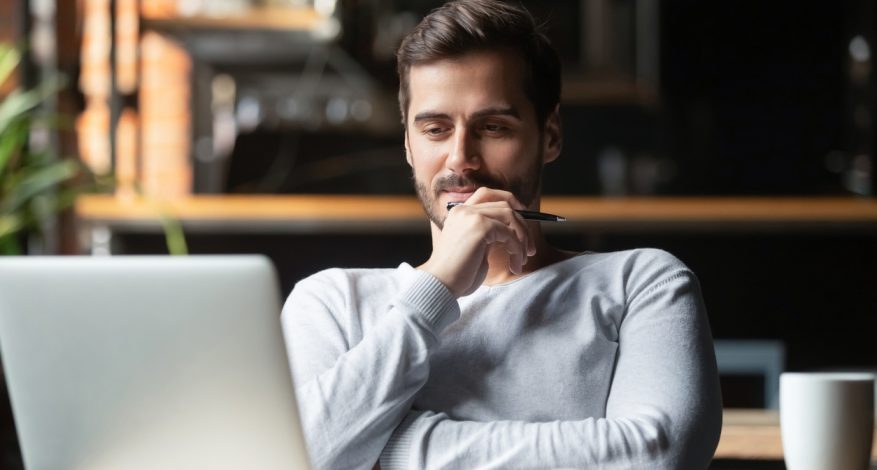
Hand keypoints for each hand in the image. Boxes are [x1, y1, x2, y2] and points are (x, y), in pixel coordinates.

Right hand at [420, 187, 536, 296]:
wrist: (441, 284)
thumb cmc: (457, 273)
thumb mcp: (475, 247)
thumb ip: (488, 234)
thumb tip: (514, 231)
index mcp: (459, 212)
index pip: (488, 194)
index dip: (510, 202)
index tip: (524, 221)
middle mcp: (464, 209)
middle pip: (505, 204)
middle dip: (523, 226)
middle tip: (530, 249)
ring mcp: (472, 216)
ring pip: (511, 216)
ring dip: (523, 239)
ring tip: (522, 259)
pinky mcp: (480, 227)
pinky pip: (509, 234)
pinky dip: (517, 250)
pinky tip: (514, 265)